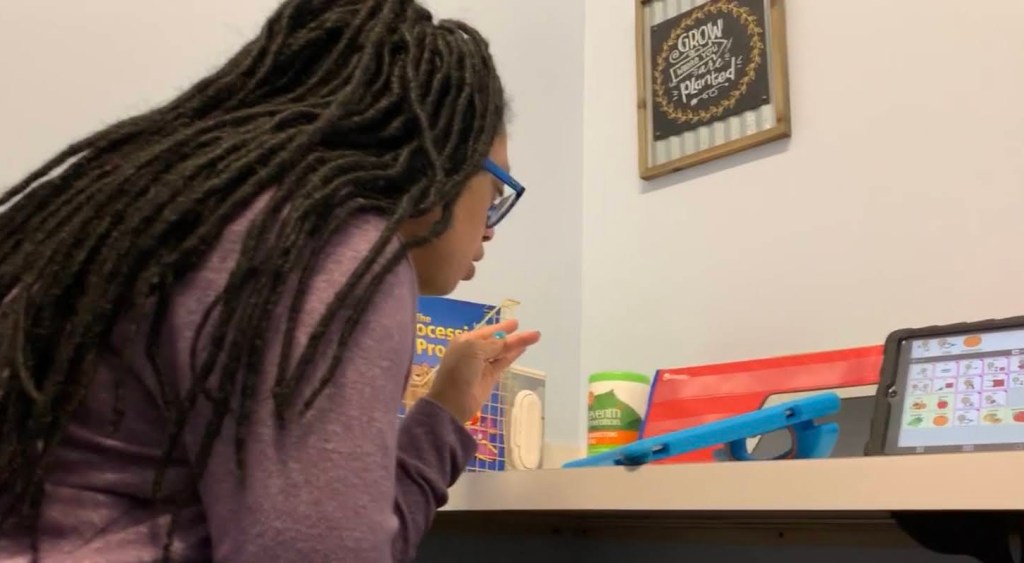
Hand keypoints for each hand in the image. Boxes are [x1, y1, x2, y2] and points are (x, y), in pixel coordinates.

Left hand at [426, 319, 540, 423]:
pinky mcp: (490, 377)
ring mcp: (482, 365)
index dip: (501, 327)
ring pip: (503, 351)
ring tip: (534, 337)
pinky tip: (522, 350)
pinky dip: (512, 356)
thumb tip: (506, 340)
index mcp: (466, 341)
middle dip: (512, 335)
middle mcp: (474, 351)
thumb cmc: (460, 370)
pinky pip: (503, 363)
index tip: (516, 323)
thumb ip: (492, 344)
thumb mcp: (474, 350)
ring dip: (517, 344)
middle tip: (530, 331)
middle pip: (497, 340)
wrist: (454, 400)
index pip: (487, 331)